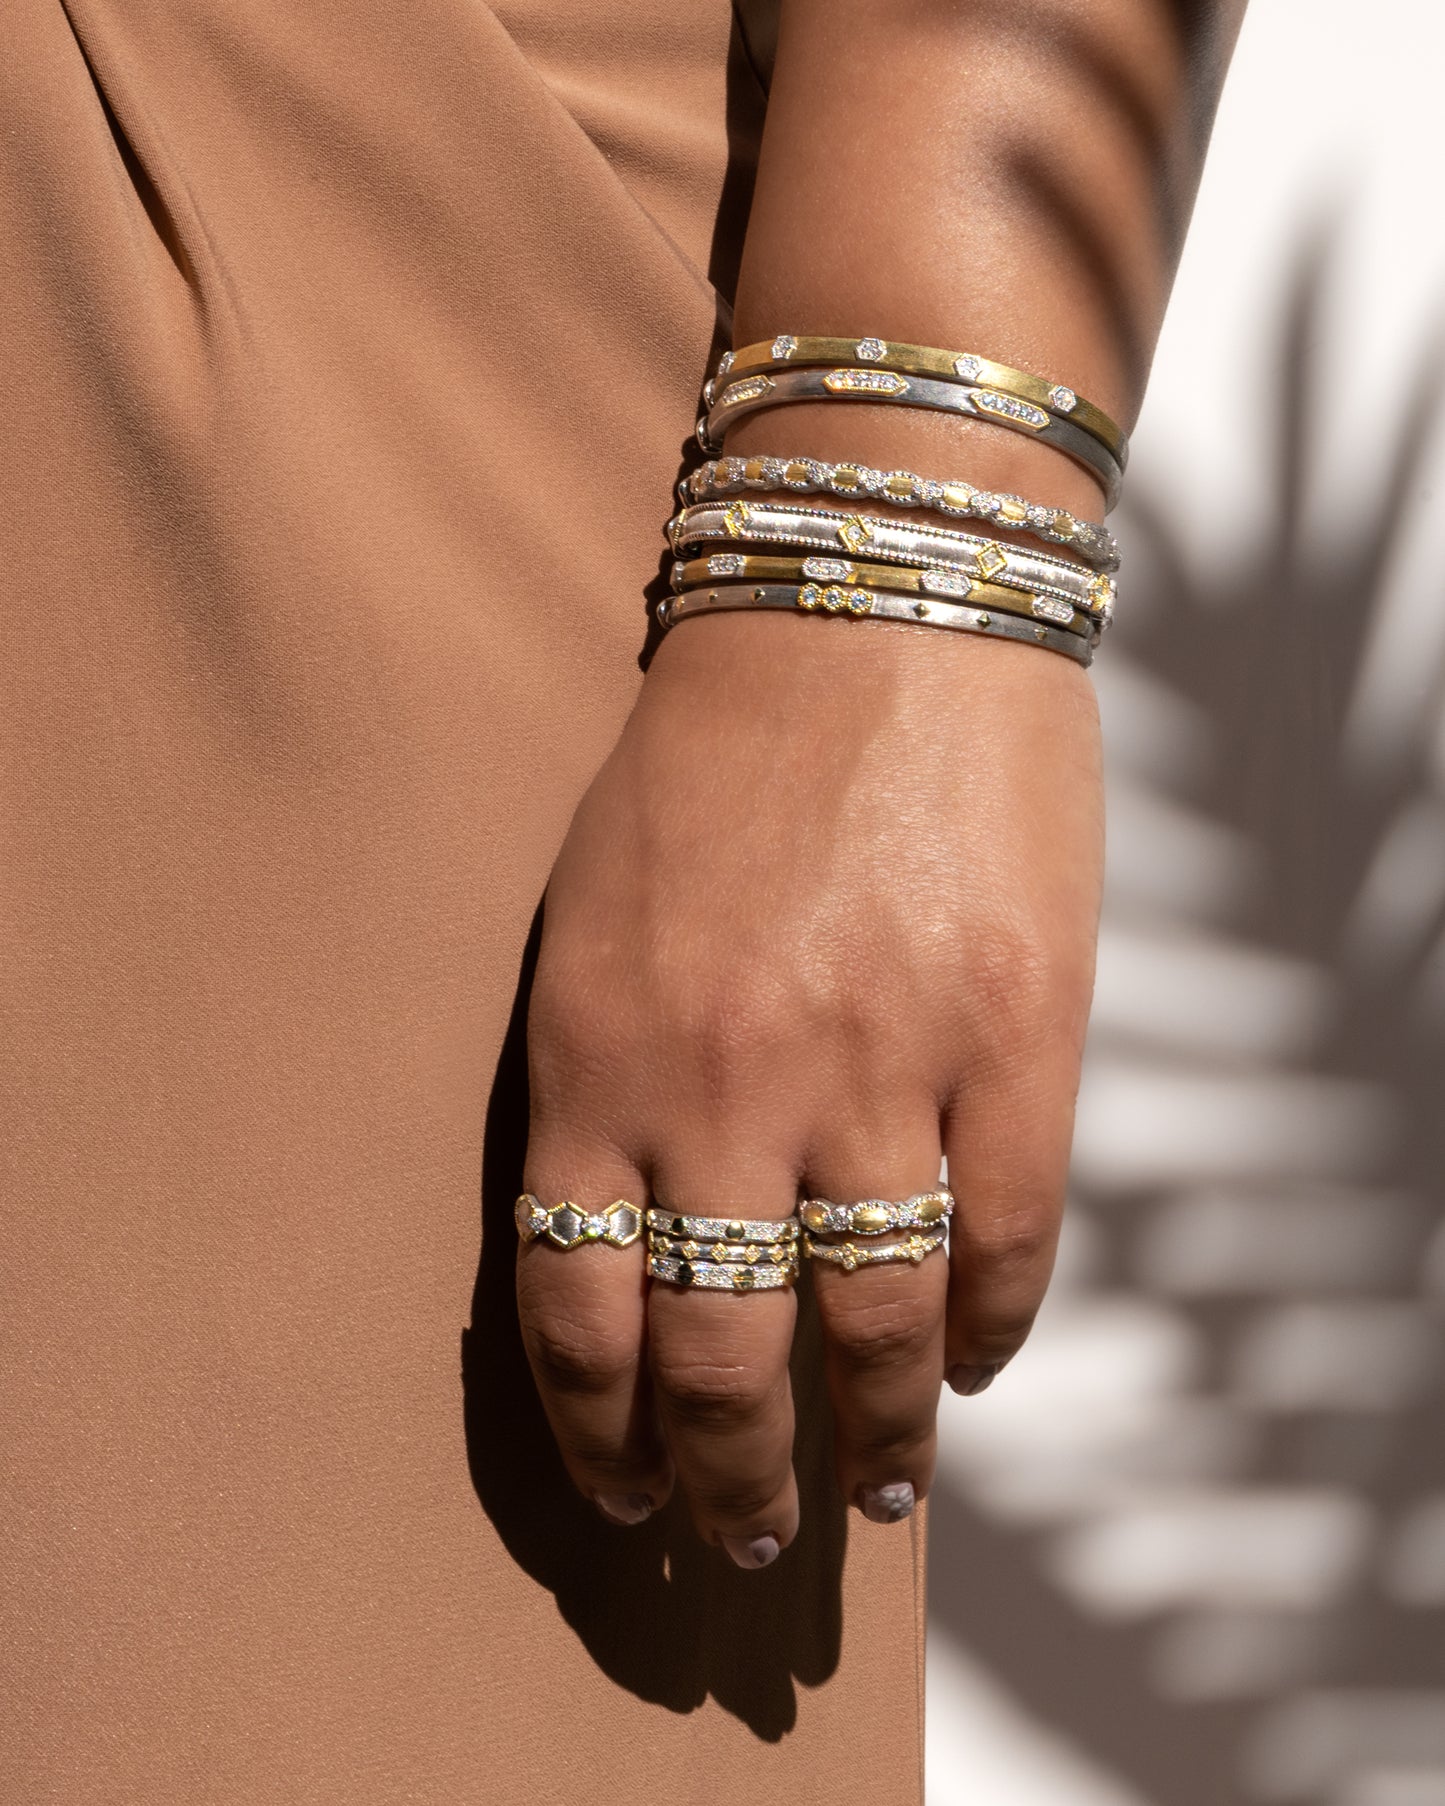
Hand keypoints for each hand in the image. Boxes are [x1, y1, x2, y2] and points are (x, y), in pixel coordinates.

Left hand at [516, 609, 1102, 1564]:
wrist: (865, 600)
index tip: (629, 1494)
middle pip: (724, 1360)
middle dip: (731, 1485)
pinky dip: (990, 1330)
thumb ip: (606, 1087)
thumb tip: (644, 1248)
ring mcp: (883, 1062)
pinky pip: (1006, 1239)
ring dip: (873, 1437)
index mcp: (599, 1055)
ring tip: (878, 1489)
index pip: (581, 1315)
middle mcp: (729, 1085)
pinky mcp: (1017, 1030)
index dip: (605, 1437)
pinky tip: (970, 1366)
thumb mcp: (595, 920)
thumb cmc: (713, 758)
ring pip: (874, 1327)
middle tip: (743, 1548)